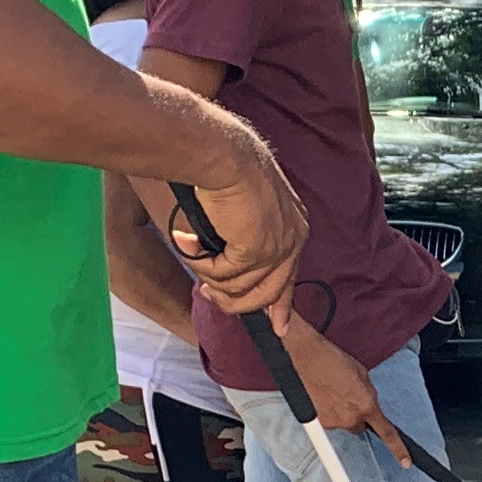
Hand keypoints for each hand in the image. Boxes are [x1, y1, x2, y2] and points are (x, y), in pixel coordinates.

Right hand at [170, 149, 305, 318]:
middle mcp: (292, 239)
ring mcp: (277, 248)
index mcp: (294, 227)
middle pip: (267, 294)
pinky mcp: (256, 252)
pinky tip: (187, 239)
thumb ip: (242, 239)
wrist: (220, 153)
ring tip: (191, 246)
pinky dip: (200, 262)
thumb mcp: (240, 209)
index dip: (281, 304)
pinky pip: (222, 275)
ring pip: (240, 288)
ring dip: (208, 273)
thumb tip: (224, 273)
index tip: (278, 327)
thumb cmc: (223, 169)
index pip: (290, 276)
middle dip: (234, 301)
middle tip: (206, 293)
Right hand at [276, 313, 405, 465]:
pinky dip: (328, 411)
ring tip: (332, 391)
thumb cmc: (332, 359)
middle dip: (358, 416)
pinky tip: (323, 395)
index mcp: (366, 404)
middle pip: (360, 427)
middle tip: (348, 398)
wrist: (306, 356)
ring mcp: (332, 422)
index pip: (386, 432)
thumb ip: (370, 394)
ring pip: (343, 424)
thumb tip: (370, 403)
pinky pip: (329, 421)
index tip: (405, 462)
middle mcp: (350, 417)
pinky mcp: (317, 421)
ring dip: (341, 412)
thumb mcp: (362, 374)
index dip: (397, 448)